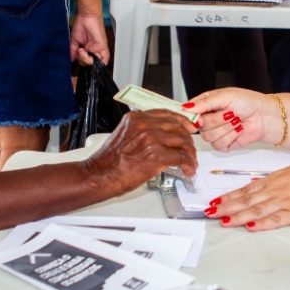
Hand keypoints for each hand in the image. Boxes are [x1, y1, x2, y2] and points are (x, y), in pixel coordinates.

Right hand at [71, 12, 109, 65]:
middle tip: (78, 52)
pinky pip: (103, 60)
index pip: (86, 62)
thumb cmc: (81, 24)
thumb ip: (73, 52)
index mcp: (88, 49)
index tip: (75, 57)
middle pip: (90, 64)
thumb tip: (71, 60)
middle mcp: (94, 50)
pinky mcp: (103, 47)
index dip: (81, 62)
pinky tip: (87, 54)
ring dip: (87, 60)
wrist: (87, 16)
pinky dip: (96, 62)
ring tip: (81, 50)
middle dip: (82, 61)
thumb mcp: (74, 41)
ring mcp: (99, 49)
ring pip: (96, 64)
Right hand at [82, 110, 197, 193]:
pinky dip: (188, 165)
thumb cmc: (107, 162)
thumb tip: (157, 137)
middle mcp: (144, 125)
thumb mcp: (123, 136)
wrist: (98, 175)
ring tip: (190, 163)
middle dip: (188, 139)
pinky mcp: (156, 155)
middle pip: (177, 126)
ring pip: (183, 142)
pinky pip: (181, 157)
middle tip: (191, 150)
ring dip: (190, 154)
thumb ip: (140, 132)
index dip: (182, 120)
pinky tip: (187, 170)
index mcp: (136, 118)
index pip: (166, 113)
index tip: (189, 127)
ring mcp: (151, 139)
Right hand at [186, 88, 277, 149]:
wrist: (264, 116)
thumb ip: (205, 103)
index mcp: (205, 105)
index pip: (188, 113)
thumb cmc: (248, 101)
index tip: (199, 119)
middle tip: (230, 113)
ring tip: (236, 120)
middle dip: (217, 120)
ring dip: (225, 128)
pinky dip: (230, 137)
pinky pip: (218, 145)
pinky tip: (238, 130)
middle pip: (199, 126)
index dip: (192, 117)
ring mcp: (214, 132)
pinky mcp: (223, 144)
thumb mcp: (225, 96)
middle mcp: (207, 119)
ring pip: (208, 137)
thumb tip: (187, 107)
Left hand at [205, 160, 289, 230]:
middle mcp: (278, 189)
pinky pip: (278, 218)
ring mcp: (287, 200)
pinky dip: (263, 222)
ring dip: (238, 215)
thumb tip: (256, 186)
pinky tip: (251, 226)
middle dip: (227, 206)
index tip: (216, 202)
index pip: (247, 189)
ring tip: (223, 220)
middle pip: (247, 199)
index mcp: (276, 178)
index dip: (229, 196)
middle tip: (209, 212)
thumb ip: (274, 181)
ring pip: (258, 209)